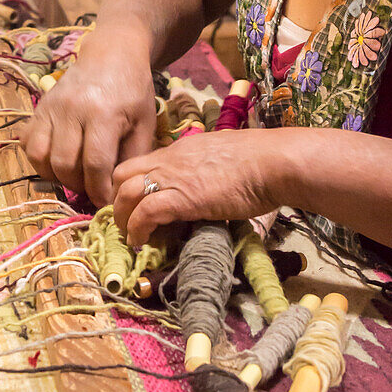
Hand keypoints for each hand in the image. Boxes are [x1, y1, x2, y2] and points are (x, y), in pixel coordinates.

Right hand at [19, 37, 156, 205]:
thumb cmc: (132, 89)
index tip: (106, 201)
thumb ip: (134, 156)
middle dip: (78, 185)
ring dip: (55, 175)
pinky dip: (38, 159)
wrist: (111, 54)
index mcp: (102, 114)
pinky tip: (57, 159)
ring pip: (39, 156)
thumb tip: (120, 190)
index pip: (95, 164)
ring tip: (73, 175)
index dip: (99, 190)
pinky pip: (27, 143)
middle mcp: (72, 110)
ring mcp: (51, 108)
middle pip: (64, 164)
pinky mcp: (39, 108)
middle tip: (91, 187)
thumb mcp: (144, 121)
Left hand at [111, 128, 294, 245]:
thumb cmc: (260, 162)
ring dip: (122, 217)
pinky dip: (137, 229)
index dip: (130, 185)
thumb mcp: (222, 158)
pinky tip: (141, 242)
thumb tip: (206, 186)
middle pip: (122, 174)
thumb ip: (205, 169)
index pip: (140, 163)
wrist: (274, 162)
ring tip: (130, 235)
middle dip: (117, 199)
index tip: (134, 204)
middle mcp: (170, 160)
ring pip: (126, 193)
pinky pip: (145, 213)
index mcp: (180, 149)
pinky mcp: (182, 198)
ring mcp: (174, 178)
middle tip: (126, 220)